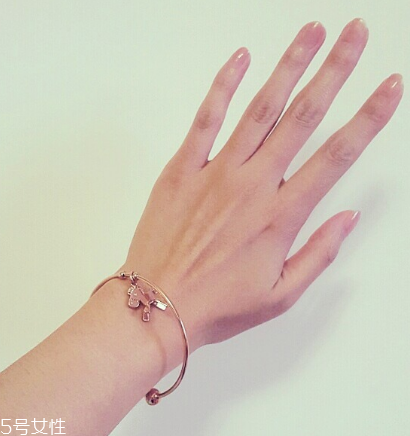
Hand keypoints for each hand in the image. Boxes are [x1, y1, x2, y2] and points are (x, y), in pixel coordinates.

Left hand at [119, 18, 402, 350]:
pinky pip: (206, 119)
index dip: (367, 119)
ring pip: (260, 109)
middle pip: (302, 118)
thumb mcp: (281, 295)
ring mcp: (215, 173)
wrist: (156, 306)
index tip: (387, 89)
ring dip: (288, 67)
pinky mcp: (182, 170)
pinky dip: (223, 86)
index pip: (336, 157)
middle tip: (354, 36)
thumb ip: (319, 253)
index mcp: (280, 217)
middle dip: (334, 72)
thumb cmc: (217, 305)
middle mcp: (252, 187)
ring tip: (311, 34)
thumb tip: (347, 217)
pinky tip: (241, 58)